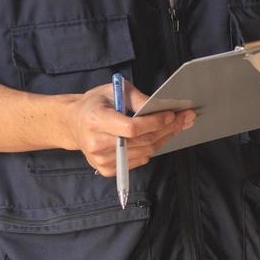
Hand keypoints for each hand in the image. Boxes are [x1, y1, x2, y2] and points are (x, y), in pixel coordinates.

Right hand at [62, 82, 194, 177]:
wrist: (73, 124)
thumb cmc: (95, 103)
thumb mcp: (113, 90)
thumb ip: (136, 98)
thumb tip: (161, 106)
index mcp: (96, 120)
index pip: (131, 128)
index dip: (154, 122)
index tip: (172, 114)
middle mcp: (96, 143)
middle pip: (141, 141)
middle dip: (168, 129)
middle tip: (186, 119)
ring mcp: (100, 160)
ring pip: (143, 153)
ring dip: (164, 139)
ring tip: (177, 127)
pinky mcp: (105, 169)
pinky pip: (137, 161)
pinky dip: (151, 149)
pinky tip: (160, 138)